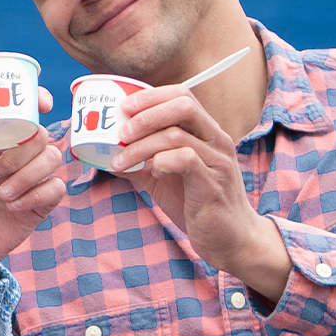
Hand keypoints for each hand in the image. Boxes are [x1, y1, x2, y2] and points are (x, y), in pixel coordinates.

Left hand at [0, 89, 66, 275]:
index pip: (24, 110)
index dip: (38, 100)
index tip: (42, 103)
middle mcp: (16, 154)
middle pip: (40, 134)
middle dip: (21, 152)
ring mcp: (30, 177)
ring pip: (53, 158)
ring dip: (28, 174)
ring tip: (1, 193)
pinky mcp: (39, 202)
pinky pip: (56, 188)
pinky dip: (35, 195)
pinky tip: (11, 207)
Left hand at [110, 86, 290, 301]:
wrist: (229, 239)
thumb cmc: (198, 204)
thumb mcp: (164, 178)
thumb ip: (140, 163)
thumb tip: (105, 154)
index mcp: (206, 133)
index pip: (182, 96)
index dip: (151, 96)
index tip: (123, 107)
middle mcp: (216, 141)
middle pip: (184, 105)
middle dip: (146, 114)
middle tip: (120, 131)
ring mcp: (217, 161)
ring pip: (177, 135)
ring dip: (141, 146)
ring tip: (120, 160)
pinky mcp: (212, 184)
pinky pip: (185, 160)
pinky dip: (160, 162)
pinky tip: (150, 173)